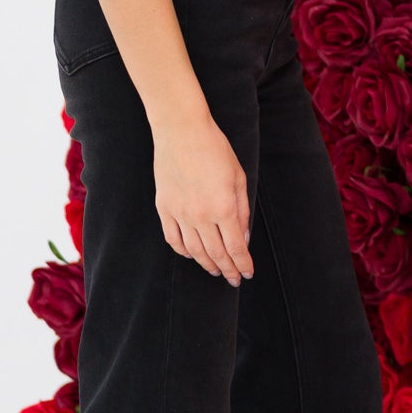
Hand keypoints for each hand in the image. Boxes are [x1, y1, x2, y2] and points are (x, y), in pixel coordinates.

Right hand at [153, 112, 252, 284]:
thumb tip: (243, 236)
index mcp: (223, 207)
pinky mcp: (164, 210)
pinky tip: (192, 255)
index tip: (247, 274)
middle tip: (233, 279)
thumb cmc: (215, 150)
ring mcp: (179, 214)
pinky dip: (184, 252)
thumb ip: (242, 209)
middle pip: (215, 253)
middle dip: (227, 269)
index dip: (242, 264)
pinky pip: (174, 240)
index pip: (235, 247)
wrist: (182, 133)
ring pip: (194, 251)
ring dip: (207, 264)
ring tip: (216, 270)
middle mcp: (200, 216)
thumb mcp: (238, 176)